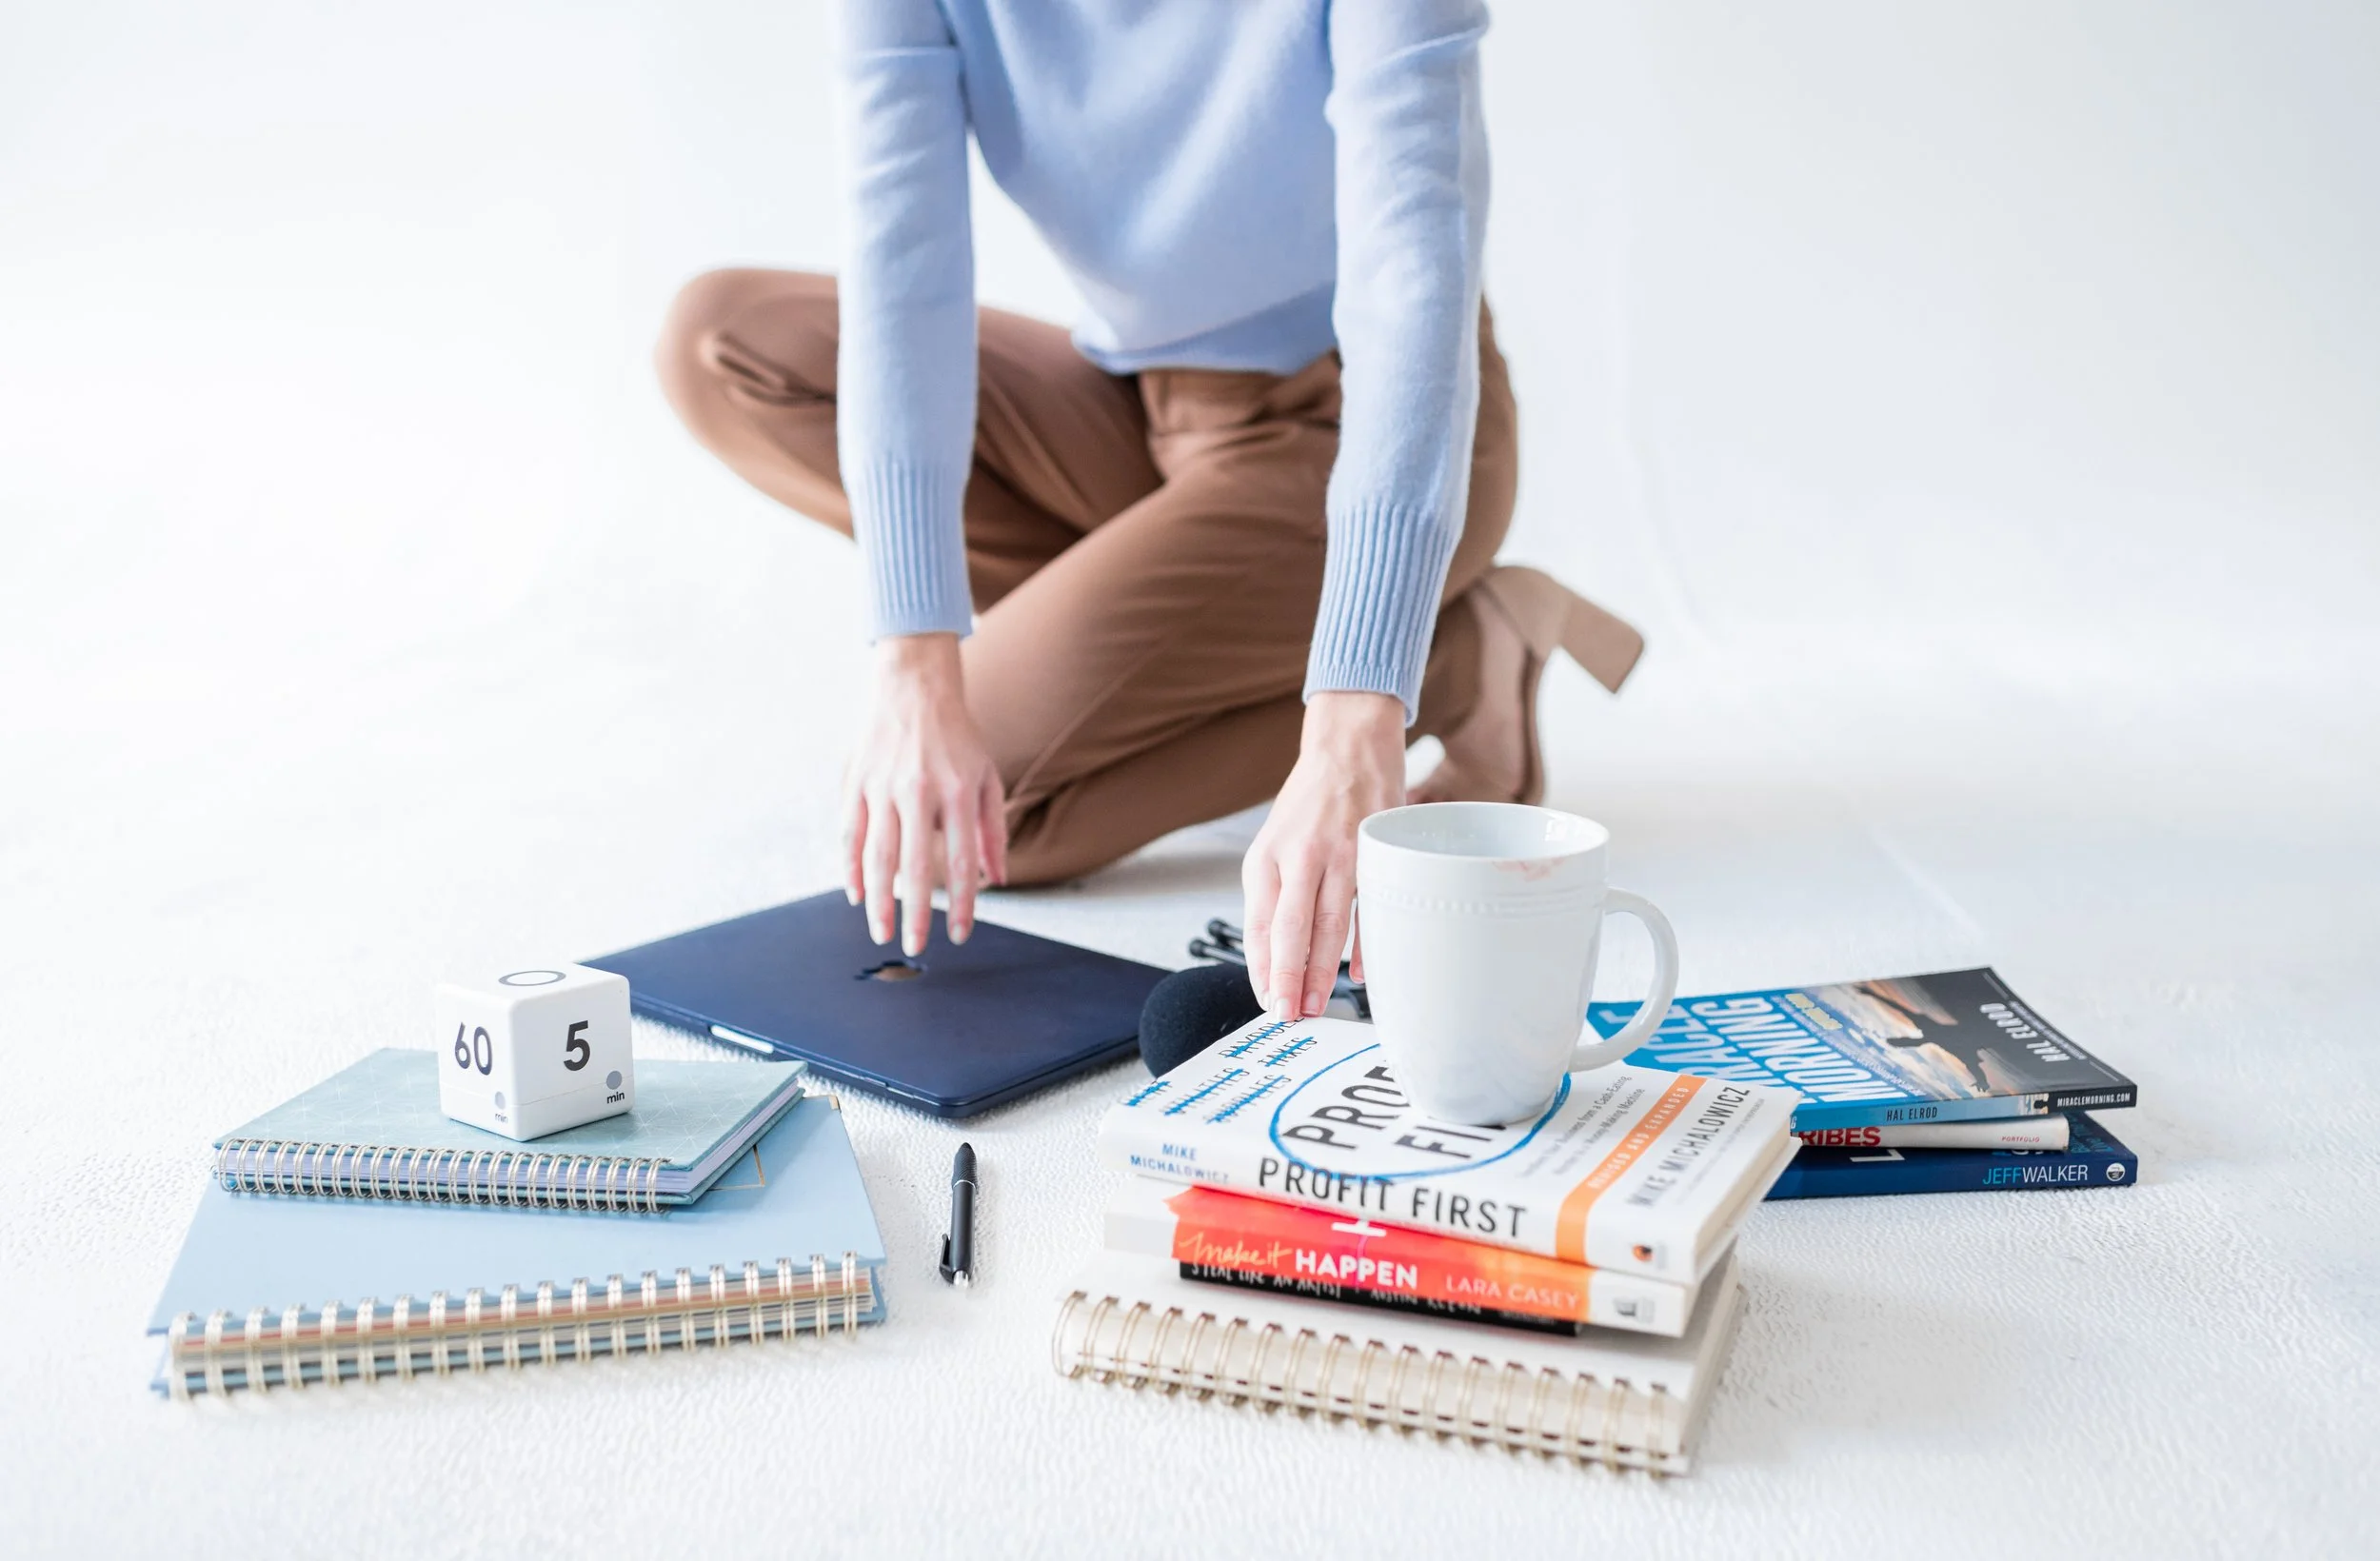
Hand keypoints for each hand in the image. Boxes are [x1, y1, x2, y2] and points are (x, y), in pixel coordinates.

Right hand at [842, 634, 1009, 954]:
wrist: (915, 689)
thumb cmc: (957, 739)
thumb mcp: (989, 778)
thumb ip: (994, 831)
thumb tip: (998, 879)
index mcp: (958, 793)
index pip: (961, 862)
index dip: (962, 904)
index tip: (960, 935)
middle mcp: (918, 792)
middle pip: (914, 867)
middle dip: (915, 914)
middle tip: (914, 947)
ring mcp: (882, 787)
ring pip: (877, 856)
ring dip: (879, 900)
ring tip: (881, 932)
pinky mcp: (856, 783)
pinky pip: (851, 834)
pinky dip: (851, 868)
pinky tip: (856, 895)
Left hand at [1242, 692, 1405, 1017]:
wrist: (1348, 747)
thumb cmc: (1310, 804)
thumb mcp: (1275, 844)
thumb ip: (1275, 894)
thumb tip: (1277, 956)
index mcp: (1266, 858)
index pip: (1257, 925)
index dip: (1261, 969)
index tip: (1267, 1003)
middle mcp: (1298, 856)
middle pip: (1290, 929)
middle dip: (1288, 978)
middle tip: (1288, 1016)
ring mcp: (1338, 853)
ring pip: (1329, 923)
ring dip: (1323, 971)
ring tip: (1319, 1006)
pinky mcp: (1373, 851)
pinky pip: (1368, 907)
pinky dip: (1363, 944)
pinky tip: (1358, 974)